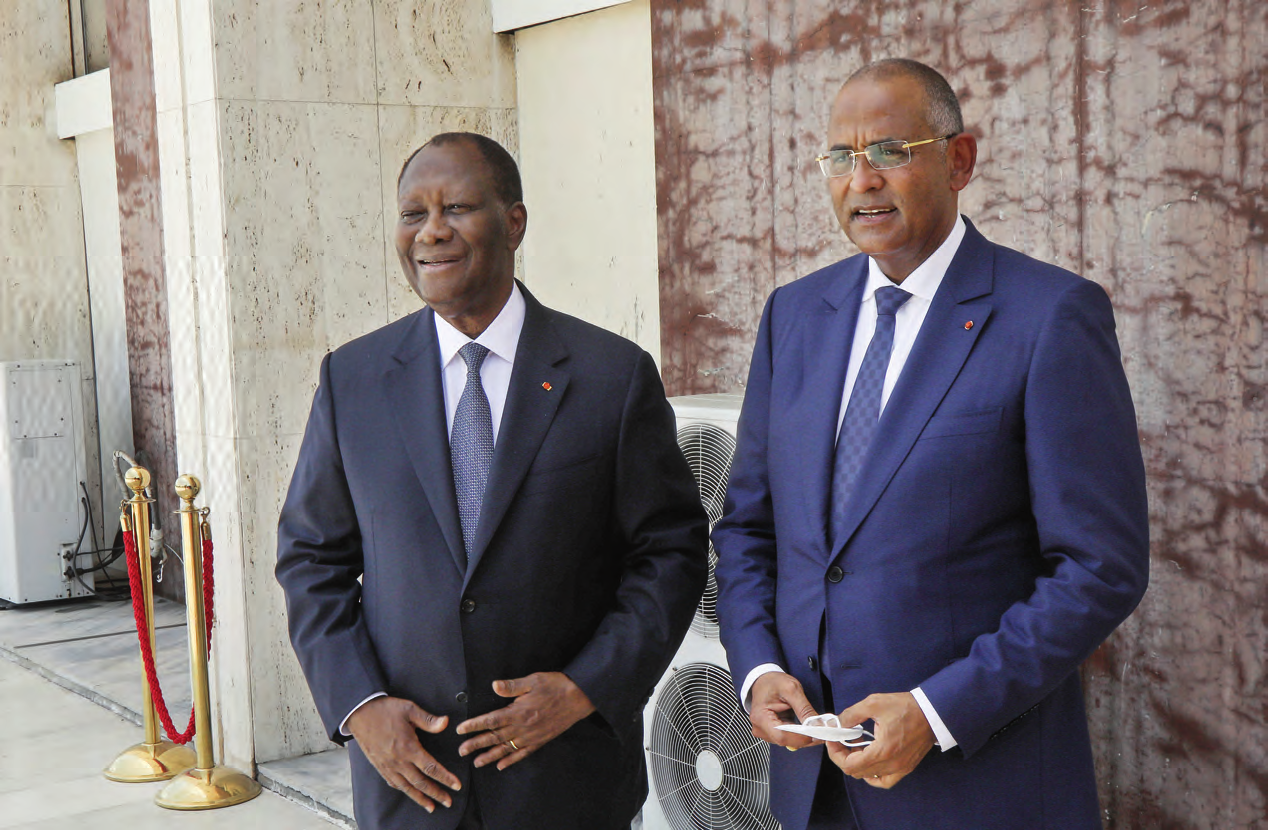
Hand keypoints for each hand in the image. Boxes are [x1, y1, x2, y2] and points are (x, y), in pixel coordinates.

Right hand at [345, 696, 460, 811]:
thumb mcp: (409, 709)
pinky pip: (393, 782)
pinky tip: (409, 792)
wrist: (359, 712)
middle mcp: (398, 761)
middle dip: (436, 793)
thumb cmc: (385, 710)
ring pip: (406, 787)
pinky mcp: (379, 765)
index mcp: (408, 748)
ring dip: (420, 798)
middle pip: (421, 783)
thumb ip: (428, 720)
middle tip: (448, 802)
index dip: (445, 778)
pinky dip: (403, 790)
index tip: (456, 786)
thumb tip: (446, 723)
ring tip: (431, 806)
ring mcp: (388, 765)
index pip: (431, 768)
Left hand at [455, 672, 596, 769]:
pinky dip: (511, 760)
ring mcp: (531, 736)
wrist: (579, 698)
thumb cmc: (556, 686)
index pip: (491, 720)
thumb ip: (512, 686)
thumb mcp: (533, 680)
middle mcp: (522, 727)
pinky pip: (522, 754)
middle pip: (494, 738)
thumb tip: (494, 686)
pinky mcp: (540, 741)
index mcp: (518, 711)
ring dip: (489, 756)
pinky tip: (501, 766)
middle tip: (461, 751)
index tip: (461, 730)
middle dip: (476, 744)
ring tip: (476, 762)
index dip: (475, 726)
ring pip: (506, 749)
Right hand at [748, 672, 821, 749]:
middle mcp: (760, 728)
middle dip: (805, 737)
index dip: (801, 738)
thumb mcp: (792, 689)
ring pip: (788, 741)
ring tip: (813, 726)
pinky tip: (804, 727)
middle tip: (821, 730)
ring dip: (802, 736)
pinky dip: (798, 734)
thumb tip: (817, 725)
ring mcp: (764, 732)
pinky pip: (787, 738)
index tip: (817, 734)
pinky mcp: (770, 733)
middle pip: (786, 741)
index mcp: (761, 717)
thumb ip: (804, 709)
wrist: (764, 680)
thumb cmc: (773, 682)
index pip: (782, 736)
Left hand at [825, 692, 934, 788]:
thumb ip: (851, 715)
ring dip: (858, 764)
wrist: (933, 712)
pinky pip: (885, 781)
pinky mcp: (906, 768)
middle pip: (856, 772)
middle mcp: (891, 765)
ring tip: (857, 746)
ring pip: (869, 777)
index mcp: (882, 751)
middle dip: (844, 756)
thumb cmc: (906, 707)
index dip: (835, 753)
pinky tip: (870, 761)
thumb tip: (836, 724)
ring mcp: (900, 769)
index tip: (833, 739)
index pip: (849, 765)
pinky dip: (873, 776)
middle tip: (843, 739)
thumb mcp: (874, 704)